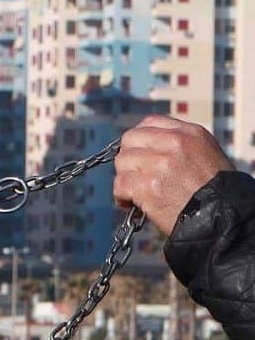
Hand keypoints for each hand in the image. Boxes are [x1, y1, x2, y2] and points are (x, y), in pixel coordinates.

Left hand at [113, 116, 233, 235]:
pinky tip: (130, 204)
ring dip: (124, 178)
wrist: (220, 216)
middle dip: (128, 158)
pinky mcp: (148, 186)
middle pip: (130, 140)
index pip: (149, 123)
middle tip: (134, 174)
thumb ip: (179, 145)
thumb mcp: (205, 154)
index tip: (137, 153)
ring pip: (122, 162)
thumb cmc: (213, 191)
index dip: (138, 139)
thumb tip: (151, 148)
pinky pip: (120, 184)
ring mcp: (160, 164)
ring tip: (133, 192)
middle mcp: (174, 143)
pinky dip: (121, 196)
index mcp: (189, 133)